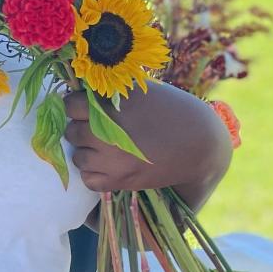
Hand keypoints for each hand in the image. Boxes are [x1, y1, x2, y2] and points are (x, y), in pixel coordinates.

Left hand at [63, 84, 232, 200]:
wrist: (201, 144)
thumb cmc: (174, 110)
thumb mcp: (142, 91)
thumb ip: (113, 93)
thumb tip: (85, 91)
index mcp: (112, 103)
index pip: (71, 104)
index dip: (77, 105)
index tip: (87, 107)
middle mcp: (106, 130)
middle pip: (72, 131)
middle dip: (82, 129)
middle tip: (98, 129)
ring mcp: (111, 158)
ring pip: (78, 157)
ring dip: (88, 152)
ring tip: (106, 148)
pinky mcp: (120, 180)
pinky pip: (89, 180)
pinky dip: (95, 174)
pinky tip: (109, 166)